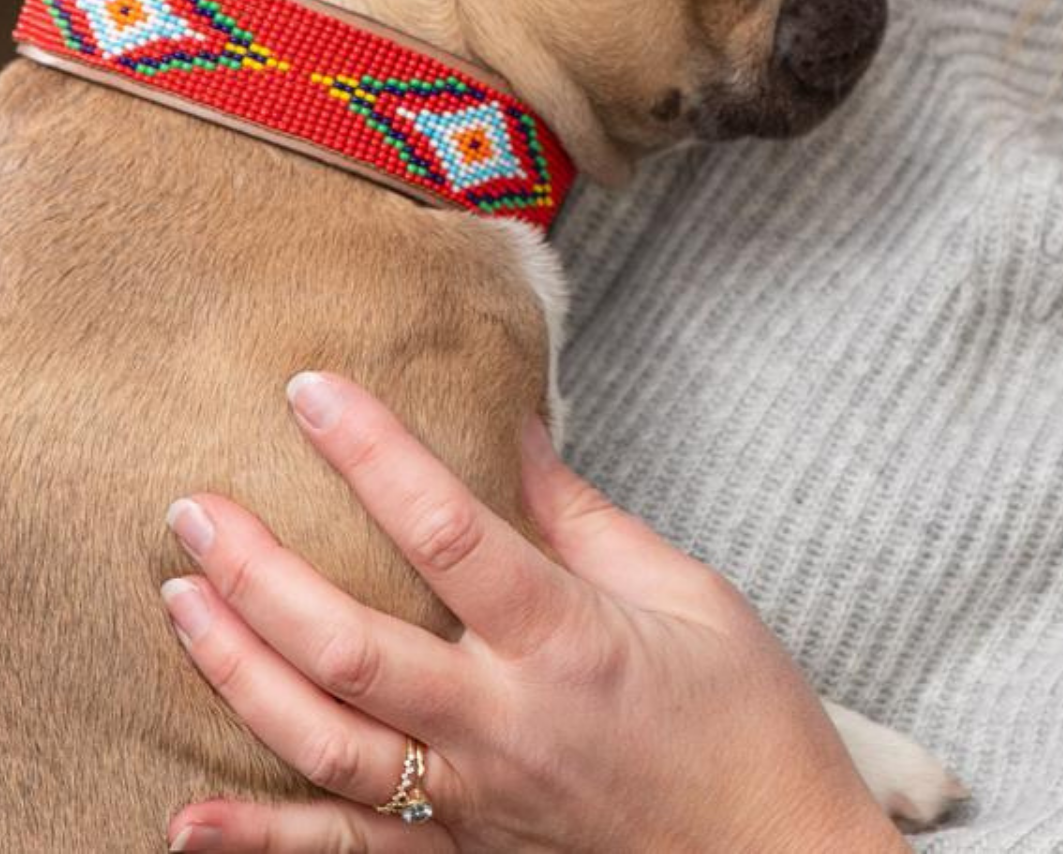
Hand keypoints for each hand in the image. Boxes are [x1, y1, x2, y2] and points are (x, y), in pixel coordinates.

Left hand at [158, 372, 908, 853]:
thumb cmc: (746, 718)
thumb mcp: (687, 592)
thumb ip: (584, 516)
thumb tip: (513, 430)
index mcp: (569, 639)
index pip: (448, 530)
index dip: (373, 455)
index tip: (313, 392)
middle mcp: (504, 724)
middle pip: (350, 647)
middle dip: (258, 573)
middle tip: (192, 507)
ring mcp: (471, 803)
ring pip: (324, 745)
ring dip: (238, 672)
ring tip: (179, 600)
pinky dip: (259, 839)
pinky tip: (185, 818)